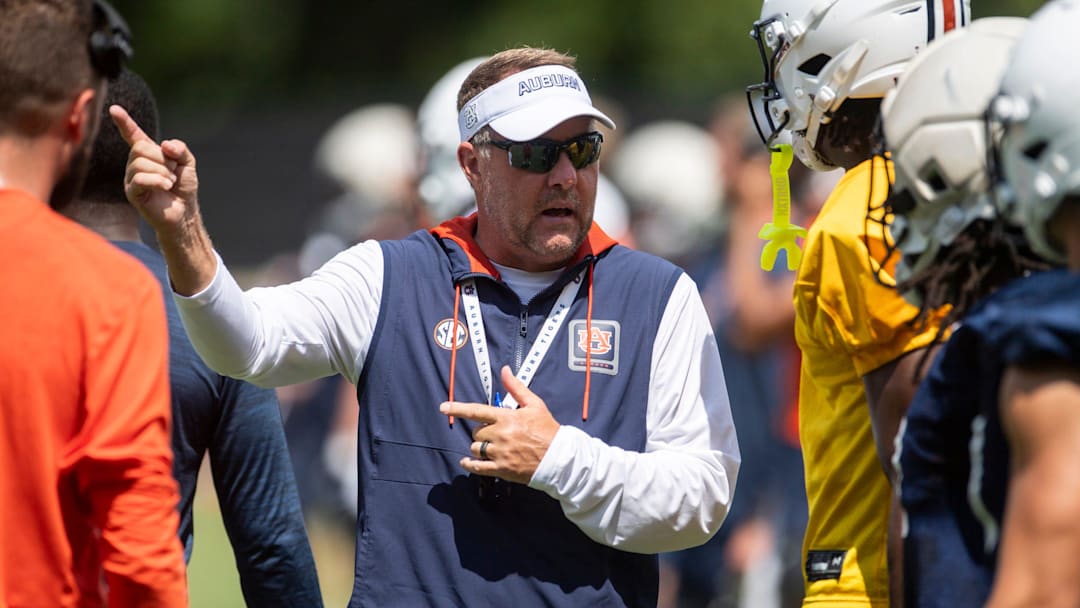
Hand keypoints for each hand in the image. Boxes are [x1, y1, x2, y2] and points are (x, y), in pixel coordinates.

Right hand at [110, 104, 215, 295]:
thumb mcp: (187, 164)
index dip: (125, 122)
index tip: (114, 109)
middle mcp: (135, 164)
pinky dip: (158, 180)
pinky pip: (140, 178)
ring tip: (170, 182)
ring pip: (140, 163)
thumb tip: (165, 145)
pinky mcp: (132, 192)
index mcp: (147, 154)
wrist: (184, 212)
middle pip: (140, 148)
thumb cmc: (183, 188)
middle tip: (172, 171)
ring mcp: (131, 178)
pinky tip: (166, 187)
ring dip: (162, 172)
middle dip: (162, 158)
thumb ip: (180, 149)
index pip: (134, 135)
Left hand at [439, 365, 561, 483]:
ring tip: (493, 446)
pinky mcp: (501, 469)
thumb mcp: (534, 404)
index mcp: (506, 418)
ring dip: (479, 447)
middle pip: (476, 432)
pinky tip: (467, 462)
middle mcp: (500, 435)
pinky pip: (477, 467)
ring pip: (475, 448)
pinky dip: (469, 464)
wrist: (559, 458)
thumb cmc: (547, 430)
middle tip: (495, 432)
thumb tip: (505, 370)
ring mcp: (500, 453)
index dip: (458, 408)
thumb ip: (516, 388)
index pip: (476, 411)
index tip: (444, 407)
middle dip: (482, 431)